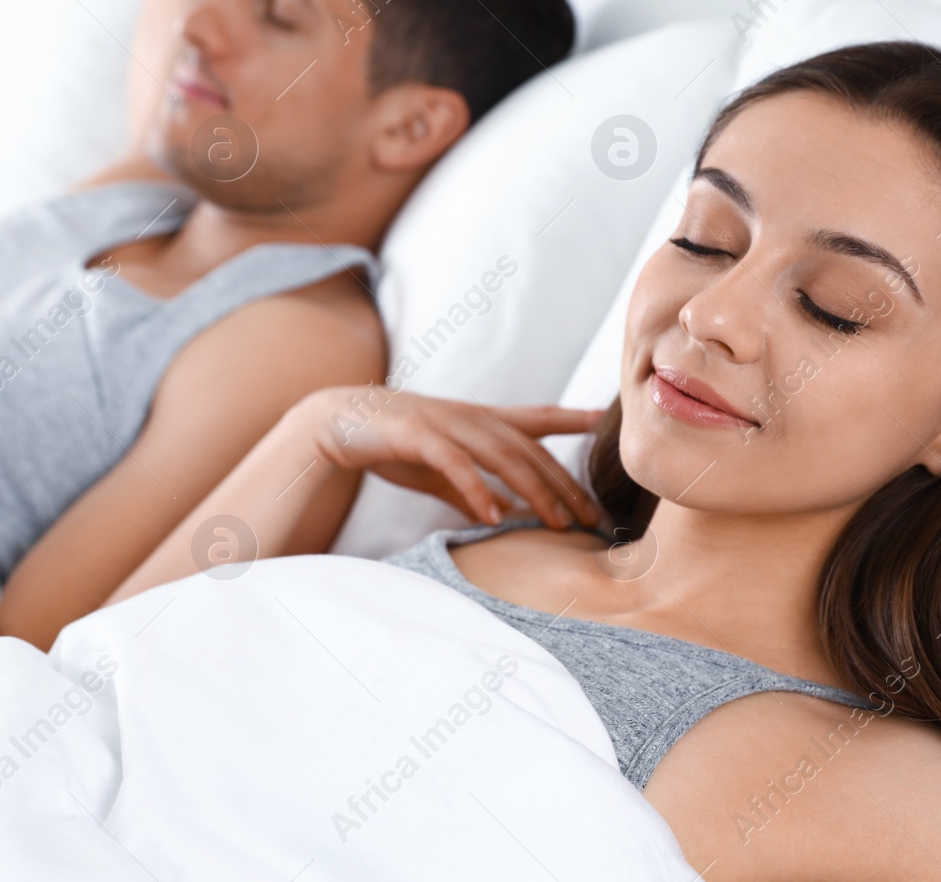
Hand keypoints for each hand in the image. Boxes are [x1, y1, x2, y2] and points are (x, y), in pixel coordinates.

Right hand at [298, 387, 603, 528]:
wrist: (337, 420)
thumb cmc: (392, 445)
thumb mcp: (440, 471)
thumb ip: (473, 490)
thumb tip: (505, 516)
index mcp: (478, 420)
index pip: (536, 418)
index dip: (572, 418)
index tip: (604, 420)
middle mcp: (470, 417)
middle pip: (530, 450)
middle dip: (564, 485)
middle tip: (592, 517)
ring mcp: (446, 424)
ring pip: (503, 456)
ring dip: (534, 491)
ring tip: (558, 523)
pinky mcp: (418, 435)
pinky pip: (456, 465)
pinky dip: (478, 491)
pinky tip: (494, 517)